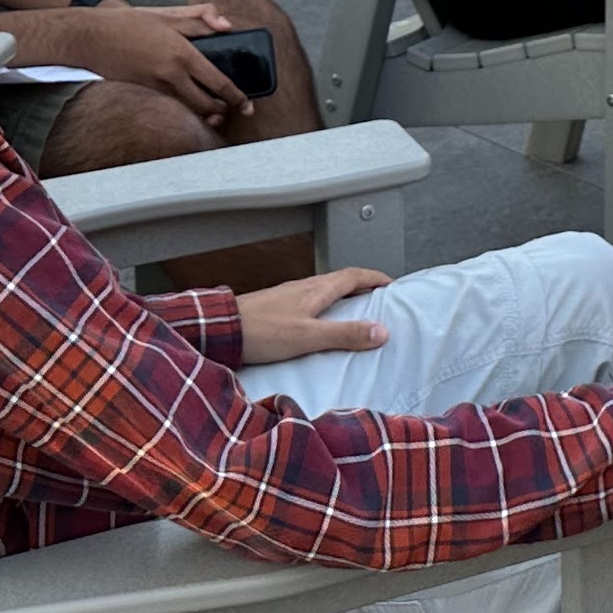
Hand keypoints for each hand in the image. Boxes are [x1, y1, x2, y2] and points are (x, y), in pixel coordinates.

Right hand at [28, 1, 251, 115]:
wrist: (89, 37)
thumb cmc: (128, 23)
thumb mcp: (167, 13)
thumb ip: (201, 17)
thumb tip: (227, 25)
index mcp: (182, 53)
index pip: (218, 82)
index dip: (237, 97)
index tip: (247, 105)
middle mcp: (171, 75)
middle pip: (206, 104)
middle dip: (222, 110)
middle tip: (231, 108)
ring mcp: (155, 88)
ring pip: (188, 110)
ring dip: (203, 113)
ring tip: (213, 111)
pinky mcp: (143, 94)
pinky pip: (170, 107)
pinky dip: (183, 109)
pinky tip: (187, 104)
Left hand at [238, 267, 392, 362]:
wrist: (220, 329)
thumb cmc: (263, 332)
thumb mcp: (308, 336)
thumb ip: (345, 334)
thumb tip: (382, 331)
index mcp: (316, 290)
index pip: (353, 276)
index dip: (374, 278)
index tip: (392, 284)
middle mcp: (304, 287)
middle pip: (340, 280)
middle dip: (362, 285)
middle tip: (379, 297)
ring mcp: (288, 295)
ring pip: (324, 289)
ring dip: (343, 295)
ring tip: (355, 310)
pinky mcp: (276, 307)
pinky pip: (310, 300)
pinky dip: (325, 306)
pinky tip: (320, 321)